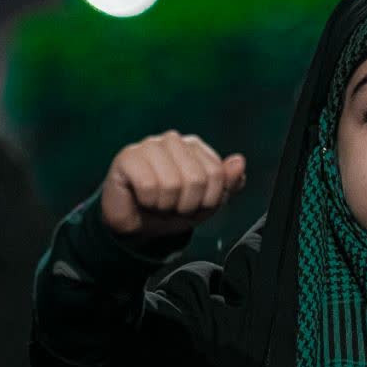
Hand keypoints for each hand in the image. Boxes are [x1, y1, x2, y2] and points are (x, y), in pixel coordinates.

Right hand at [101, 131, 247, 239]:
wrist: (137, 226)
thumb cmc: (172, 211)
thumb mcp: (206, 204)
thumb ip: (227, 184)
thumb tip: (239, 162)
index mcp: (195, 147)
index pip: (217, 175)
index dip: (208, 201)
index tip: (193, 204)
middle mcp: (173, 140)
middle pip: (197, 179)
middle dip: (186, 205)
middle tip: (173, 207)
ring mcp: (149, 146)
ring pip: (172, 184)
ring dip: (166, 205)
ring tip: (157, 203)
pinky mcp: (128, 157)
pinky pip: (148, 186)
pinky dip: (147, 202)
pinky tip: (141, 198)